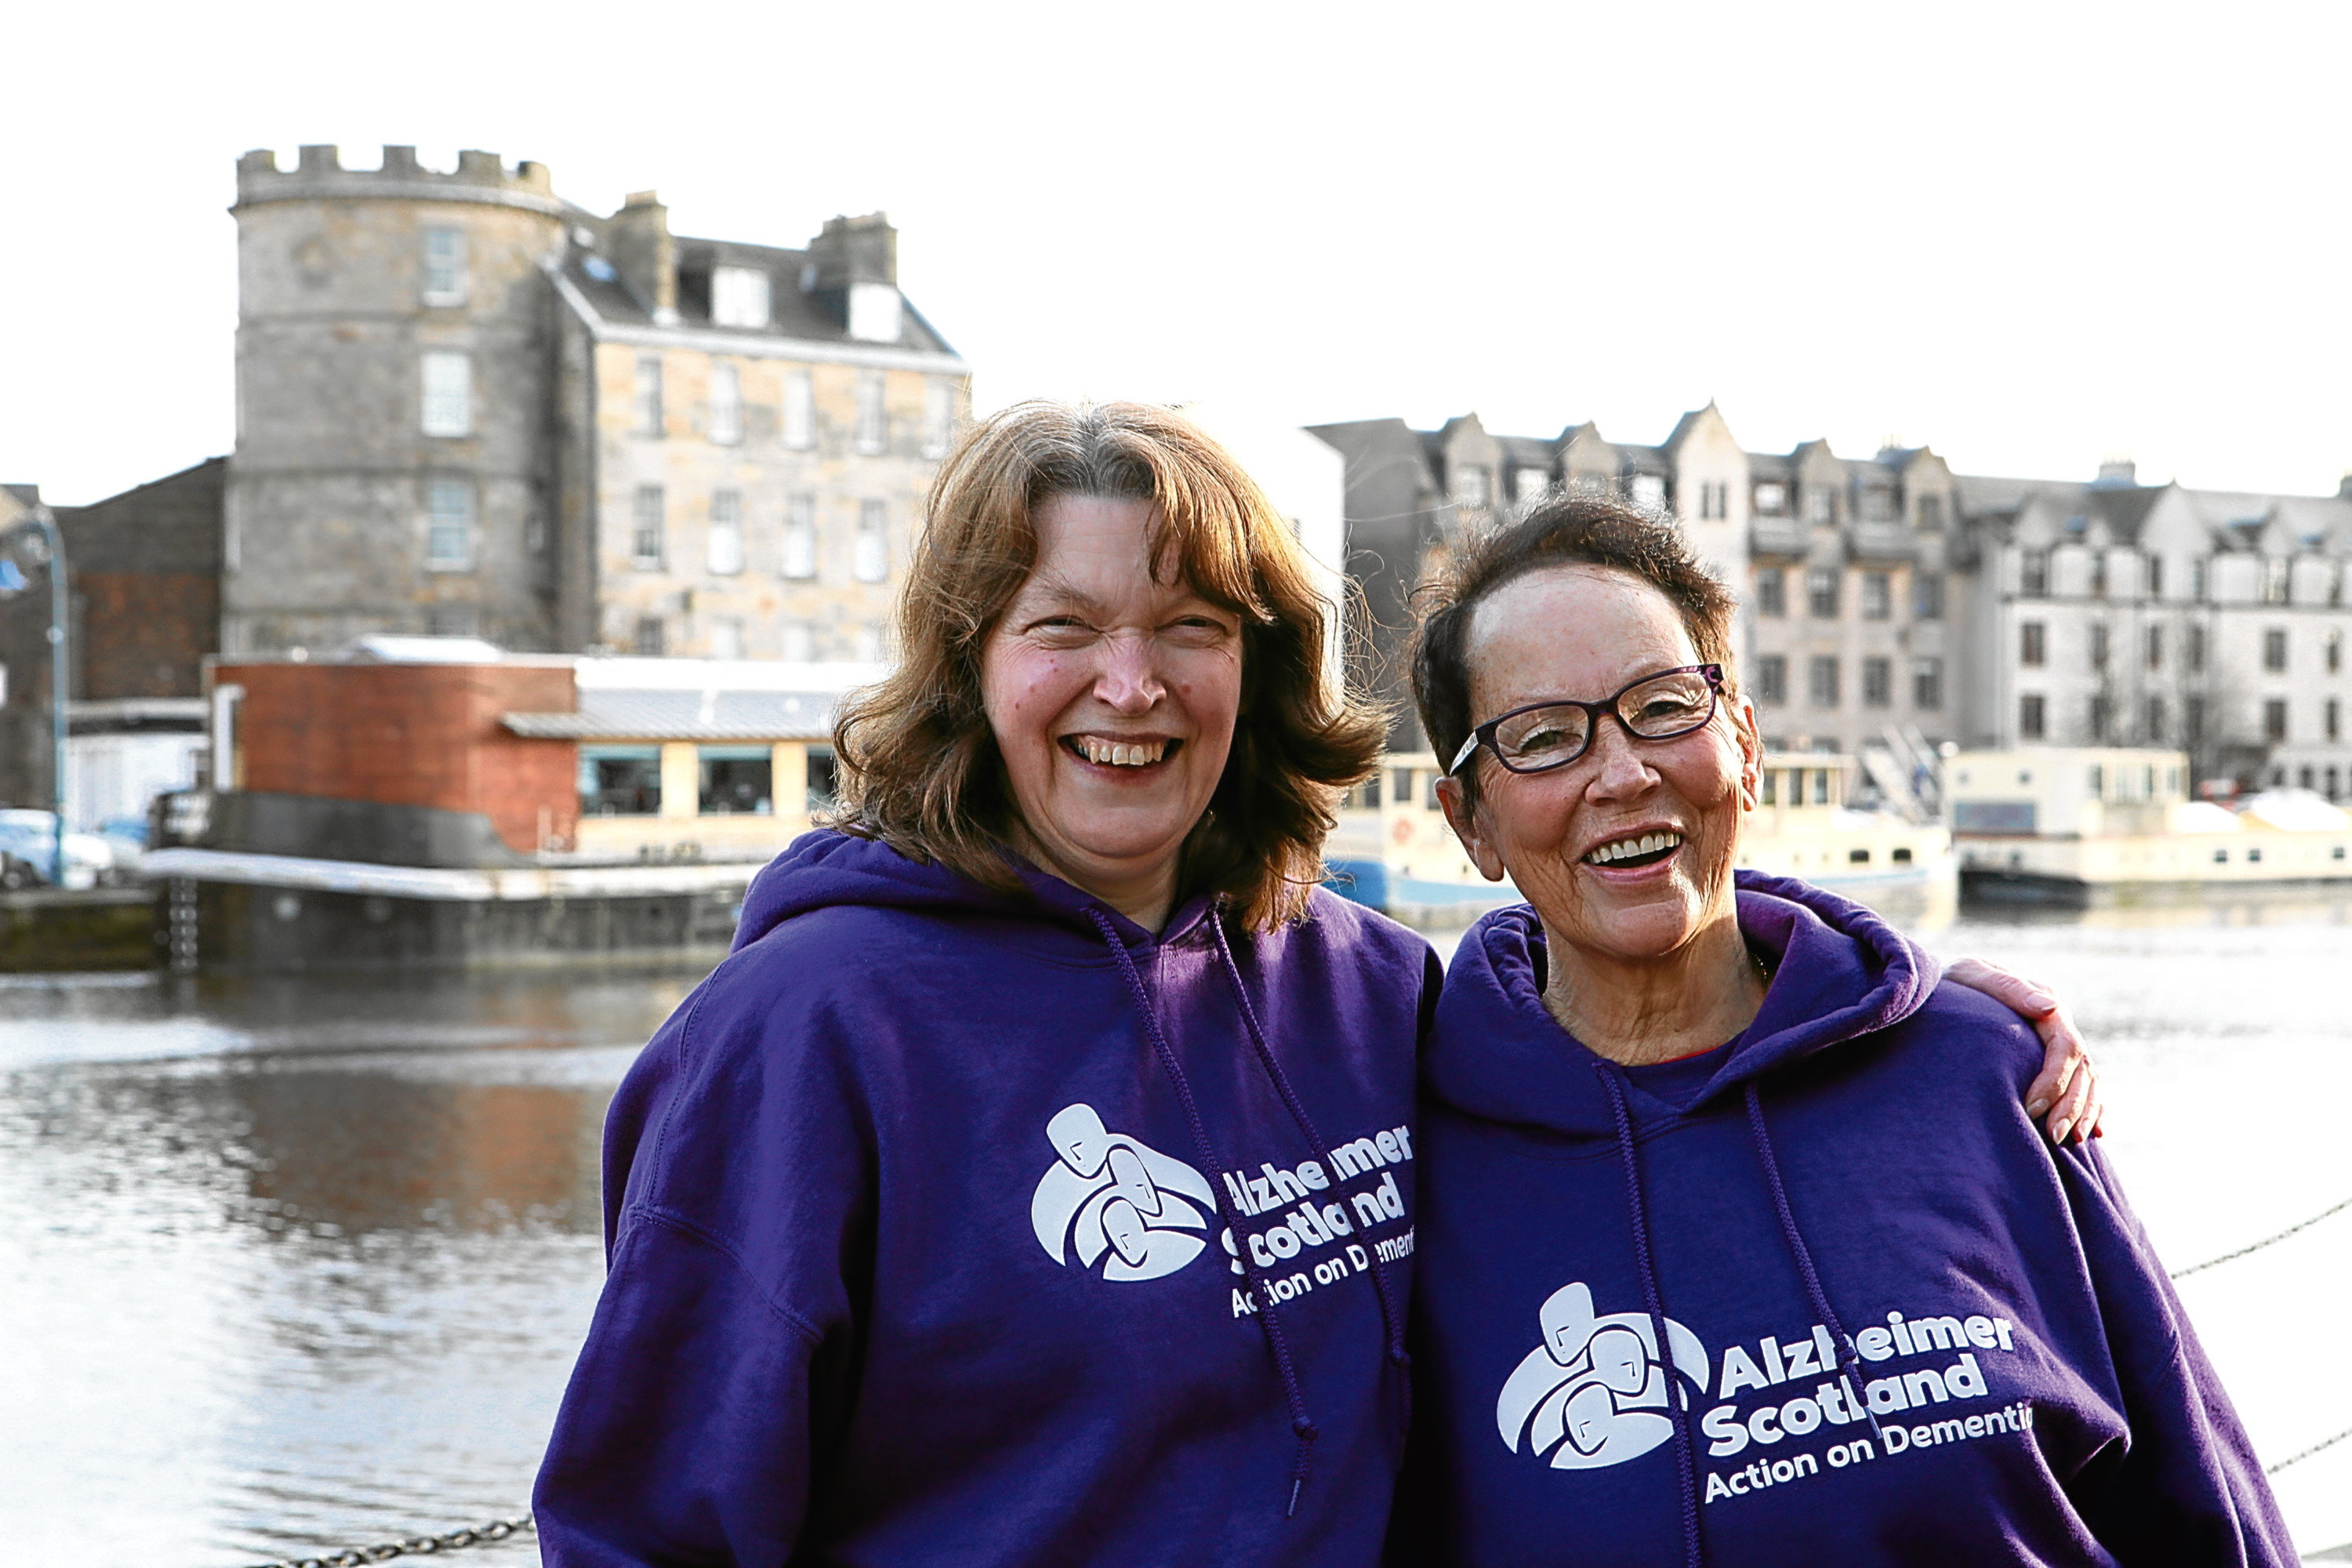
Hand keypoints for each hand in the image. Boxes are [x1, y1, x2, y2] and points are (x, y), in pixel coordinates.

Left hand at [1944, 957, 2103, 1145]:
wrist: (1940, 986)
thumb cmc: (1953, 983)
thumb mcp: (1973, 975)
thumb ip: (2010, 988)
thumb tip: (2051, 1007)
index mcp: (2045, 1003)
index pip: (2065, 1048)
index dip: (2054, 1081)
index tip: (2031, 1109)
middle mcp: (2058, 1024)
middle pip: (2081, 1069)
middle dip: (2071, 1105)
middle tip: (2054, 1137)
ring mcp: (2058, 1042)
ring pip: (2088, 1080)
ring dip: (2084, 1113)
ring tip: (2070, 1142)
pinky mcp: (2052, 1059)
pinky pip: (2084, 1086)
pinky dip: (2092, 1109)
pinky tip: (2092, 1133)